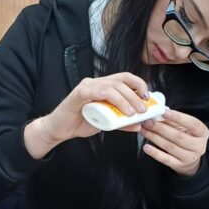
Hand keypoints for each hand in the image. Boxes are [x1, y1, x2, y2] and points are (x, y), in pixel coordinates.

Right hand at [24, 72, 149, 157]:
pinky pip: (94, 91)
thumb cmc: (81, 123)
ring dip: (125, 99)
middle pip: (121, 82)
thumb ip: (121, 123)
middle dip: (135, 95)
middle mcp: (96, 82)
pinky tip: (116, 107)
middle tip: (143, 110)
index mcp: (104, 86)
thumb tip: (140, 125)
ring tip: (133, 113)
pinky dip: (107, 97)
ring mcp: (86, 87)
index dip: (139, 84)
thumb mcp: (107, 124)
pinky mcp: (77, 94)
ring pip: (110, 87)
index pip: (125, 78)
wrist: (60, 130)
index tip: (148, 97)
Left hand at [140, 109, 208, 176]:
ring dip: (155, 137)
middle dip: (161, 128)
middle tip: (148, 122)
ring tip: (144, 130)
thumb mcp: (185, 128)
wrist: (190, 159)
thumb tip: (158, 114)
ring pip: (170, 147)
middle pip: (178, 136)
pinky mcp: (180, 165)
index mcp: (203, 133)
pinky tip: (146, 147)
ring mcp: (190, 157)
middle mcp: (199, 146)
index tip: (164, 112)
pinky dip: (155, 153)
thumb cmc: (186, 137)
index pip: (192, 123)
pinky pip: (166, 159)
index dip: (178, 117)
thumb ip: (174, 121)